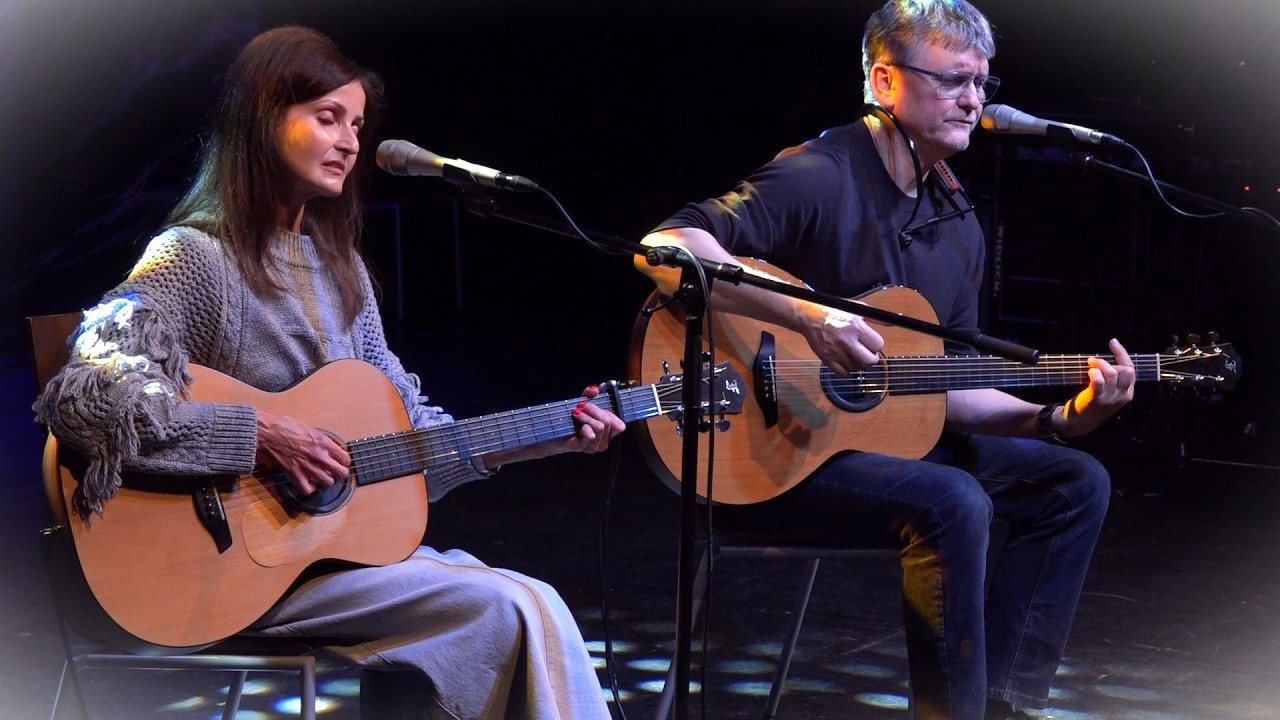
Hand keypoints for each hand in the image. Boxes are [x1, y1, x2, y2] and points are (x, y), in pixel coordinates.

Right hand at [255, 409, 350, 494]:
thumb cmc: (285, 426)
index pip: (345, 458)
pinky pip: (308, 489)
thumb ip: (321, 440)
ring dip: (325, 481)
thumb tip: (329, 447)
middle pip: (341, 473)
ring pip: (327, 483)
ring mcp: (308, 466)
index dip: (344, 462)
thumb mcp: (310, 428)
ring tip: (320, 477)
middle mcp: (319, 456)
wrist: (268, 433)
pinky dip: (308, 488)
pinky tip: (307, 482)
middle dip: (339, 473)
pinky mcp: (295, 474)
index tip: (340, 462)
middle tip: (334, 472)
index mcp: (324, 442)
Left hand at [485, 385, 626, 465]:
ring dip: (587, 416)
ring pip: (601, 427)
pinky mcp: (584, 448)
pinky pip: (591, 435)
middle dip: (595, 409)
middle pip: (610, 422)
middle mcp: (603, 442)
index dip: (611, 413)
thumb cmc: (567, 420)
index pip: (620, 424)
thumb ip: (589, 395)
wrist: (550, 433)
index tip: (597, 404)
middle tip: (581, 405)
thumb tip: (594, 390)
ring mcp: (594, 447)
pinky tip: (576, 423)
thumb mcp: (581, 404)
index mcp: (606, 433)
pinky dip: (584, 425)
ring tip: (576, 413)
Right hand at [800, 303, 884, 374]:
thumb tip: (896, 321)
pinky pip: (844, 373)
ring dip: (858, 363)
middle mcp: (847, 341)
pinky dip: (846, 369)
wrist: (809, 317)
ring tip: (852, 353)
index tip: (871, 342)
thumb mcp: (857, 309)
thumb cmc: (834, 311)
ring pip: (857, 368)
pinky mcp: (827, 360)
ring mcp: (836, 352)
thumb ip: (877, 318)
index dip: (876, 344)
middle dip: (871, 357)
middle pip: (870, 361)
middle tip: (866, 351)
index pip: (878, 345)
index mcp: (856, 327)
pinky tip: (844, 359)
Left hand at [1062, 338, 1136, 436]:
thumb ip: (1113, 378)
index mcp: (1127, 392)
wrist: (1079, 423)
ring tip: (1090, 364)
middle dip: (1112, 361)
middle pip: (1126, 371)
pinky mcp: (1096, 399)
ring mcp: (1110, 398)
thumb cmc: (1093, 402)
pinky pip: (1099, 381)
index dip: (1122, 354)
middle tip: (1096, 361)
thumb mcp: (1110, 392)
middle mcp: (1122, 395)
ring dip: (1100, 364)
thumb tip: (1109, 356)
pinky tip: (1089, 371)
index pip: (1131, 369)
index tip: (1113, 342)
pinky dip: (1094, 372)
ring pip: (1112, 373)